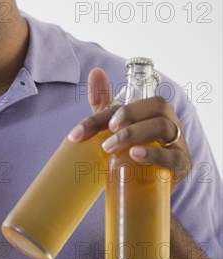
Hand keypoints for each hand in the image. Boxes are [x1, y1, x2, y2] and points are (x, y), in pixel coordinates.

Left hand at [69, 68, 191, 187]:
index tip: (77, 134)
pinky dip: (154, 154)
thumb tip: (96, 71)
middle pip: (155, 107)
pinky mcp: (181, 165)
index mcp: (152, 110)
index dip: (100, 116)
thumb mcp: (114, 126)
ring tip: (110, 147)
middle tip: (104, 132)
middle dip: (127, 114)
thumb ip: (104, 102)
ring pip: (163, 127)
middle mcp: (168, 122)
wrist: (147, 188)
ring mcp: (177, 143)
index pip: (129, 104)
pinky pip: (173, 156)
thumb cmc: (131, 150)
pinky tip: (135, 155)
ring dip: (134, 133)